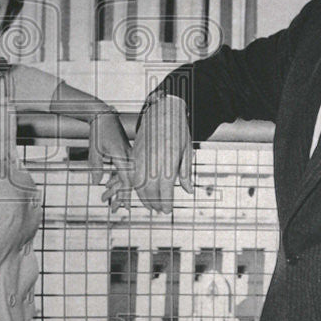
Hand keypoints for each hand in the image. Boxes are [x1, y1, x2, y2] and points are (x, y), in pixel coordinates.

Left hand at [87, 109, 133, 212]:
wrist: (103, 116)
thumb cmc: (98, 131)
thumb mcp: (95, 150)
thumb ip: (96, 167)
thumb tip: (97, 183)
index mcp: (123, 156)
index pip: (127, 181)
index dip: (126, 195)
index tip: (124, 207)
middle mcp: (128, 157)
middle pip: (128, 182)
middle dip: (120, 197)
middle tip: (114, 210)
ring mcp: (128, 156)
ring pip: (125, 177)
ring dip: (115, 189)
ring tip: (105, 199)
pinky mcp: (124, 154)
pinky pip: (122, 170)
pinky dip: (115, 179)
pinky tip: (107, 186)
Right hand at [132, 95, 193, 213]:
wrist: (163, 110)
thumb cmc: (178, 130)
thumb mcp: (186, 150)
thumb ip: (185, 173)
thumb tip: (188, 190)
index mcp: (168, 164)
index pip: (164, 192)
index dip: (165, 204)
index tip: (167, 210)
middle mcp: (153, 163)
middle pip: (150, 192)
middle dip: (154, 203)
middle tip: (159, 209)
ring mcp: (141, 159)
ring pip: (138, 185)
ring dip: (143, 196)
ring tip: (150, 203)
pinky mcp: (134, 154)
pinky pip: (132, 174)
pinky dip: (135, 184)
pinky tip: (141, 189)